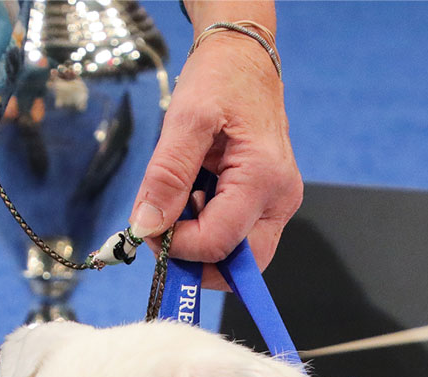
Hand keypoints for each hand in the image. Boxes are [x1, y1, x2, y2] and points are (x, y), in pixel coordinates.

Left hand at [129, 6, 300, 288]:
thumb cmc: (219, 80)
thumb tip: (147, 227)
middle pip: (238, 266)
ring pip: (239, 257)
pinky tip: (195, 199)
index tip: (148, 226)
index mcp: (263, 178)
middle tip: (163, 230)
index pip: (217, 243)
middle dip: (194, 260)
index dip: (177, 246)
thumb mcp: (185, 119)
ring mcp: (279, 204)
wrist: (244, 59)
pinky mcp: (270, 204)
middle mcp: (280, 200)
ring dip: (201, 245)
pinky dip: (210, 231)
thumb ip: (166, 176)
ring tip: (181, 202)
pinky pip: (240, 237)